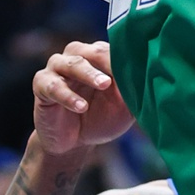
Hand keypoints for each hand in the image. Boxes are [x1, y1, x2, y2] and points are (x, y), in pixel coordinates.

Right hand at [32, 41, 132, 156]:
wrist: (73, 143)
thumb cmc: (101, 118)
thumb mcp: (123, 108)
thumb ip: (135, 93)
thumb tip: (153, 81)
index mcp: (98, 58)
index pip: (112, 50)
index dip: (125, 58)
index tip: (140, 67)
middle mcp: (77, 57)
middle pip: (91, 51)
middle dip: (106, 61)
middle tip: (120, 73)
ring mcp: (57, 69)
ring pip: (71, 63)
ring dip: (88, 73)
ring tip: (103, 85)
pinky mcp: (41, 85)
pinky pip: (52, 86)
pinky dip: (68, 96)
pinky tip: (81, 106)